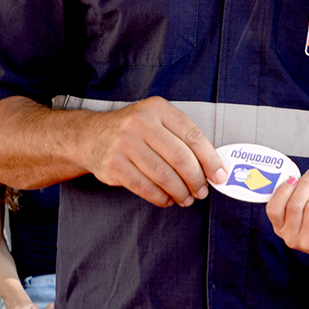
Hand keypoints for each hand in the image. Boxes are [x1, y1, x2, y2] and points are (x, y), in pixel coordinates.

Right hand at [81, 96, 225, 207]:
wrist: (90, 135)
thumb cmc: (132, 129)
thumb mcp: (155, 120)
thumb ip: (180, 137)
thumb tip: (210, 166)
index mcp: (157, 109)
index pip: (192, 135)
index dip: (209, 159)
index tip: (218, 174)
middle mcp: (141, 123)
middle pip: (180, 157)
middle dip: (196, 179)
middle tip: (202, 191)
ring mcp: (125, 144)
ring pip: (164, 175)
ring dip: (180, 192)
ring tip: (186, 198)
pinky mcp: (114, 165)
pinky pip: (145, 187)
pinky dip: (161, 197)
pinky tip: (167, 199)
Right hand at [266, 165, 308, 265]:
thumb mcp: (303, 213)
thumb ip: (296, 198)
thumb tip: (296, 177)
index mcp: (280, 228)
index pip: (273, 209)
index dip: (282, 191)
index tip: (293, 178)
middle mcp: (290, 238)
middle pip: (294, 204)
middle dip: (305, 184)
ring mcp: (306, 243)